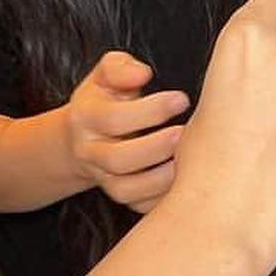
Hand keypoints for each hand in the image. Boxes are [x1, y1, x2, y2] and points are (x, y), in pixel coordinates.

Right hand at [64, 51, 189, 213]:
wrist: (86, 137)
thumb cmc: (107, 100)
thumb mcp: (106, 74)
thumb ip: (121, 68)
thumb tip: (141, 74)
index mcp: (86, 117)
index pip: (114, 118)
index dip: (150, 110)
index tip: (182, 99)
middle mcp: (90, 152)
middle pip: (118, 159)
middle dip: (157, 148)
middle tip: (186, 134)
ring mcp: (104, 178)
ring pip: (128, 190)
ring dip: (162, 179)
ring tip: (190, 162)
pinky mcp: (122, 197)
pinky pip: (141, 206)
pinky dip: (163, 198)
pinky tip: (185, 182)